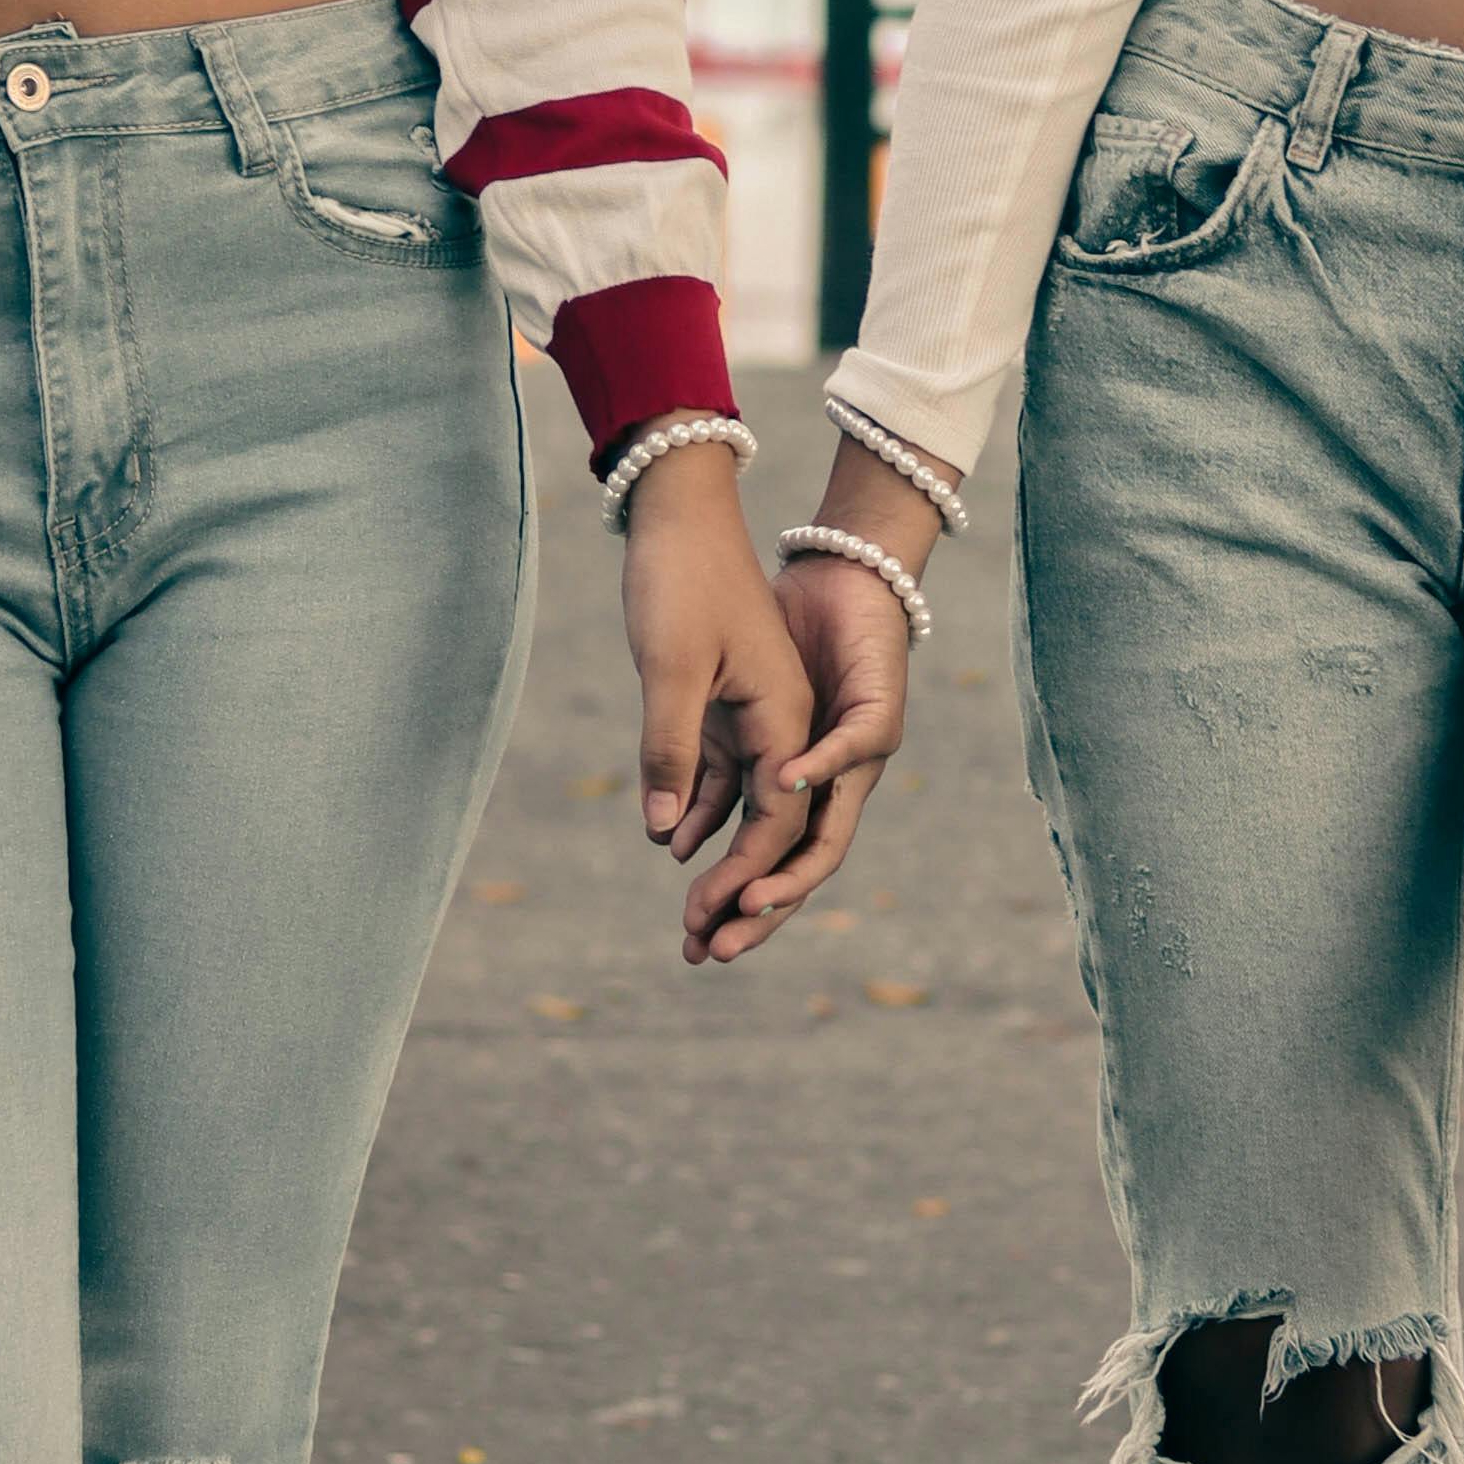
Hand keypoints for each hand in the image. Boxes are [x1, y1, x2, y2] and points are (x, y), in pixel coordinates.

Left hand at [619, 445, 900, 963]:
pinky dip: (702, 816)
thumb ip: (672, 748)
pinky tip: (670, 846)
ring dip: (724, 869)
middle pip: (781, 836)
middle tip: (705, 954)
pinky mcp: (729, 705)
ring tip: (691, 930)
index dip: (756, 880)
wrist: (687, 508)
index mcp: (798, 721)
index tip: (721, 921)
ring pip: (752, 815)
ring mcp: (763, 719)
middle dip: (748, 899)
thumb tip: (664, 832)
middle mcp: (793, 728)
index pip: (784, 824)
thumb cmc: (688, 580)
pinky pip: (724, 777)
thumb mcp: (673, 665)